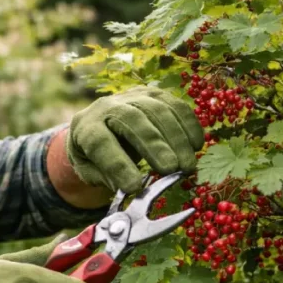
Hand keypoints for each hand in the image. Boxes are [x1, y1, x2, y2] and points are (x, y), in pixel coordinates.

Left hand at [65, 86, 204, 193]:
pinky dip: (189, 125)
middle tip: (171, 170)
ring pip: (157, 110)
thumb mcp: (89, 171)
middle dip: (154, 146)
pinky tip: (197, 145)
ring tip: (187, 166)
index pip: (99, 143)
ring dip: (176, 139)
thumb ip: (106, 178)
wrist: (98, 125)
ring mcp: (132, 96)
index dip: (118, 165)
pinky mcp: (153, 94)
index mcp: (85, 127)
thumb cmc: (93, 156)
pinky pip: (175, 105)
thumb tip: (133, 188)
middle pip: (132, 120)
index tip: (136, 187)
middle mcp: (106, 106)